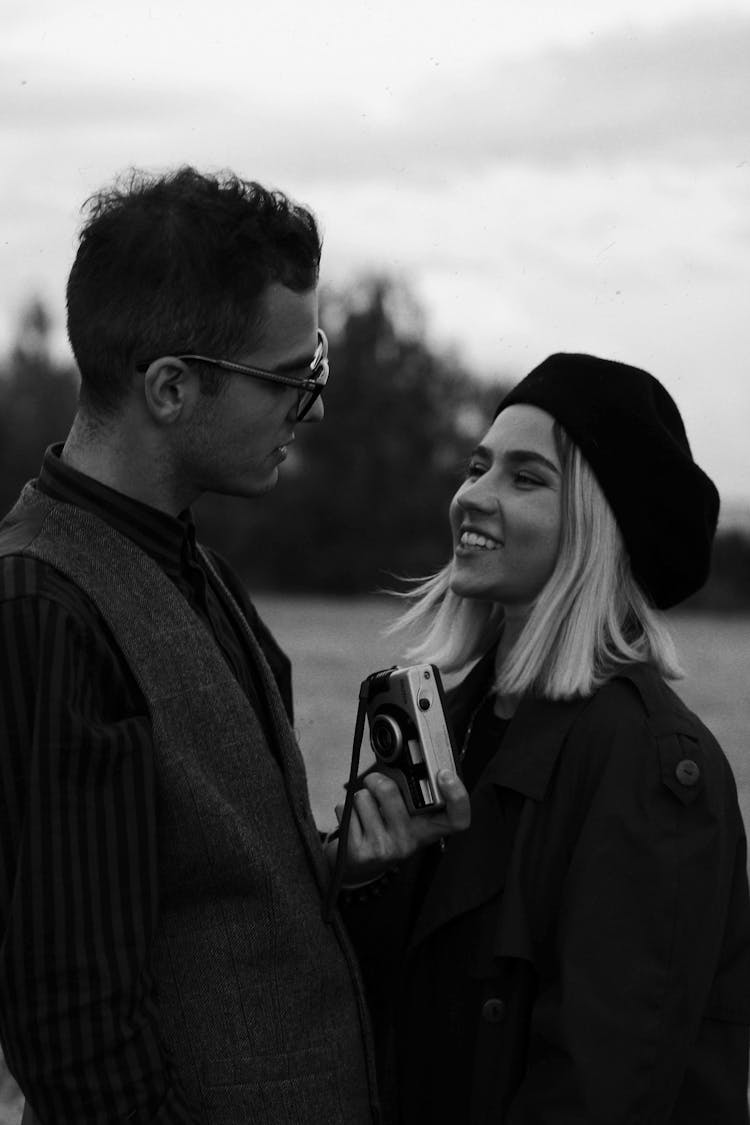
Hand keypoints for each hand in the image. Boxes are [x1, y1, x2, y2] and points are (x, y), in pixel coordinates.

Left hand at [324, 769, 469, 885]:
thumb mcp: (406, 816)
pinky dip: (344, 810)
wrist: (358, 867)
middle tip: (377, 789)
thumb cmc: (384, 832)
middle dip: (376, 780)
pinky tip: (355, 825)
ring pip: (363, 796)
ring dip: (360, 798)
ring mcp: (386, 847)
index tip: (444, 775)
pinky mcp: (361, 852)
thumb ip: (410, 793)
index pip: (458, 818)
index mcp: (428, 829)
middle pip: (389, 790)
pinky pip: (346, 809)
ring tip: (367, 813)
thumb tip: (401, 762)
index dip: (457, 795)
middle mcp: (410, 841)